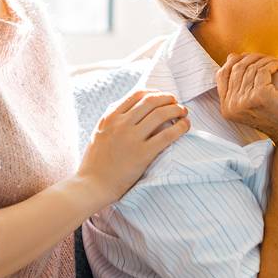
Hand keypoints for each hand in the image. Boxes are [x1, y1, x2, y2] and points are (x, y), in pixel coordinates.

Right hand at [78, 90, 189, 206]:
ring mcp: (132, 138)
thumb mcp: (99, 131)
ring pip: (161, 114)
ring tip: (184, 112)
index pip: (138, 94)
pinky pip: (167, 135)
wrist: (92, 185)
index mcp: (111, 116)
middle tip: (177, 103)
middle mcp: (121, 123)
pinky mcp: (142, 154)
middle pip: (152, 101)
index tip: (164, 97)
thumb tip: (131, 104)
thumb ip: (113, 117)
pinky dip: (180, 127)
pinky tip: (186, 126)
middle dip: (169, 99)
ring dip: (177, 110)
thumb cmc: (96, 161)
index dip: (156, 92)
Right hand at [216, 53, 277, 142]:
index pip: (222, 75)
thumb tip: (232, 55)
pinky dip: (274, 63)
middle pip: (237, 68)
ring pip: (251, 67)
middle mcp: (232, 105)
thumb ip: (239, 85)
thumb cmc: (273, 115)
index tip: (249, 57)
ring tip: (277, 61)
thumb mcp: (249, 102)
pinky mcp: (259, 95)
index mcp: (226, 108)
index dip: (234, 61)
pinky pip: (263, 70)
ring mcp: (244, 100)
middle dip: (252, 58)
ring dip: (266, 59)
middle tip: (266, 57)